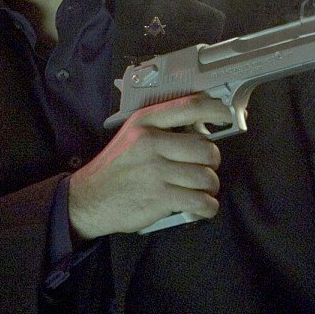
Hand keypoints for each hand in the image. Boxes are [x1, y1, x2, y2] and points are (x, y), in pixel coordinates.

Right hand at [68, 94, 231, 239]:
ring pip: (206, 177)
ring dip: (209, 187)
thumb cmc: (116, 168)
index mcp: (145, 122)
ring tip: (200, 190)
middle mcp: (151, 143)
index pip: (190, 106)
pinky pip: (201, 201)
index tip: (225, 115)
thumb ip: (162, 129)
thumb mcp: (132, 136)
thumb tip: (202, 129)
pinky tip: (200, 206)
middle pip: (206, 148)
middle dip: (211, 163)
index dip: (216, 110)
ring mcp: (156, 171)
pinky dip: (207, 207)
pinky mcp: (160, 198)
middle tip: (203, 169)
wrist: (88, 199)